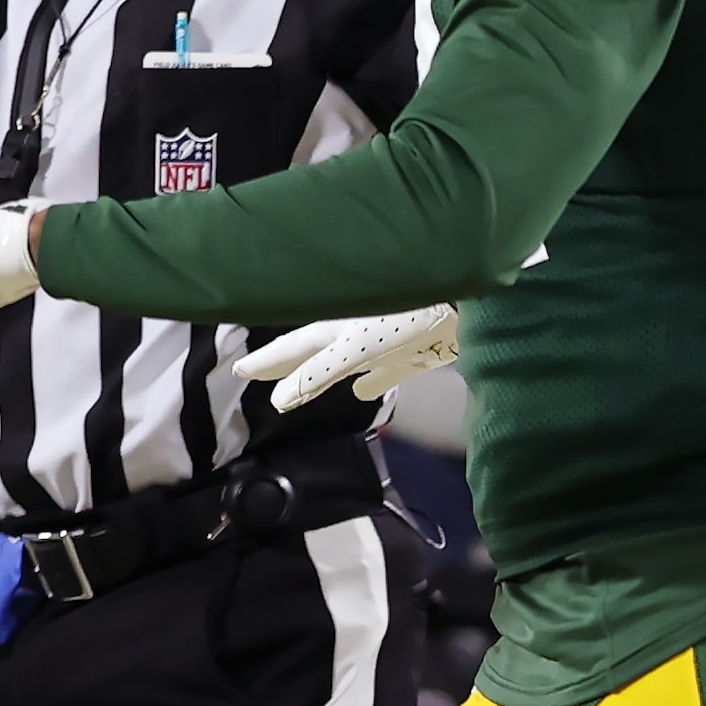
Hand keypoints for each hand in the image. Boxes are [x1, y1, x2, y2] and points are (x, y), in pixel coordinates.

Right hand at [234, 304, 461, 413]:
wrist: (467, 306)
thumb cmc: (407, 318)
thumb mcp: (355, 347)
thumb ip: (318, 373)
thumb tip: (278, 400)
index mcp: (334, 329)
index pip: (290, 349)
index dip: (265, 362)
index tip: (238, 372)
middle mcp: (352, 333)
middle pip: (309, 353)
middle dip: (282, 365)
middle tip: (250, 373)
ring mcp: (382, 344)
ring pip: (340, 362)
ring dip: (318, 375)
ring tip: (296, 387)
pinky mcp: (411, 355)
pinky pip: (383, 372)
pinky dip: (371, 383)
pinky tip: (364, 392)